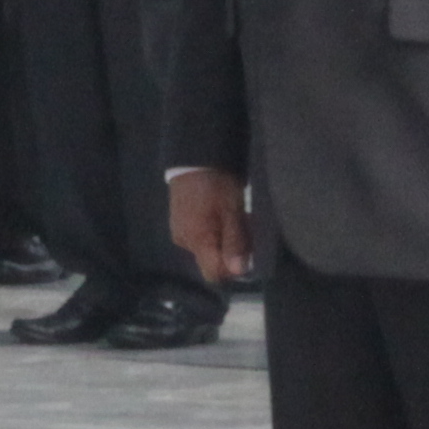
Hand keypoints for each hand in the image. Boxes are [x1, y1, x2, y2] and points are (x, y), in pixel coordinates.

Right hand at [170, 169, 252, 289]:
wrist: (194, 154)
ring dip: (224, 239)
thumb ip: (235, 241)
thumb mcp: (232, 210)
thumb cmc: (216, 182)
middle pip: (212, 261)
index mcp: (197, 241)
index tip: (248, 251)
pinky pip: (201, 236)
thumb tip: (238, 272)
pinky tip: (222, 212)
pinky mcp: (180, 221)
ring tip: (235, 216)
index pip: (214, 274)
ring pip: (208, 248)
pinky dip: (214, 230)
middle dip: (232, 251)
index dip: (233, 269)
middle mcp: (185, 242)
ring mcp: (181, 231)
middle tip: (245, 227)